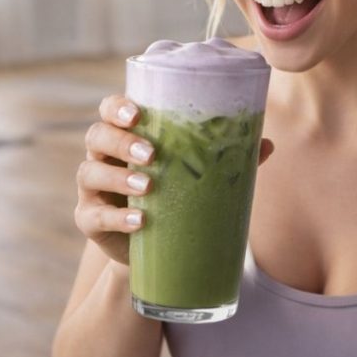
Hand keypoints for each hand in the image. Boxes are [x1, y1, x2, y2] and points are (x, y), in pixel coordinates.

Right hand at [74, 95, 274, 265]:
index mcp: (125, 136)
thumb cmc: (174, 197)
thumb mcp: (197, 175)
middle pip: (97, 136)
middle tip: (151, 153)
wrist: (155, 249)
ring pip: (90, 172)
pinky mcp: (90, 220)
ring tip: (149, 185)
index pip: (110, 110)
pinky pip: (94, 215)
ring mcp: (92, 189)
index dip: (117, 107)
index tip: (137, 113)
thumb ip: (226, 159)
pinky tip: (140, 220)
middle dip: (121, 140)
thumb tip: (267, 144)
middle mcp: (102, 157)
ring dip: (119, 176)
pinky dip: (117, 217)